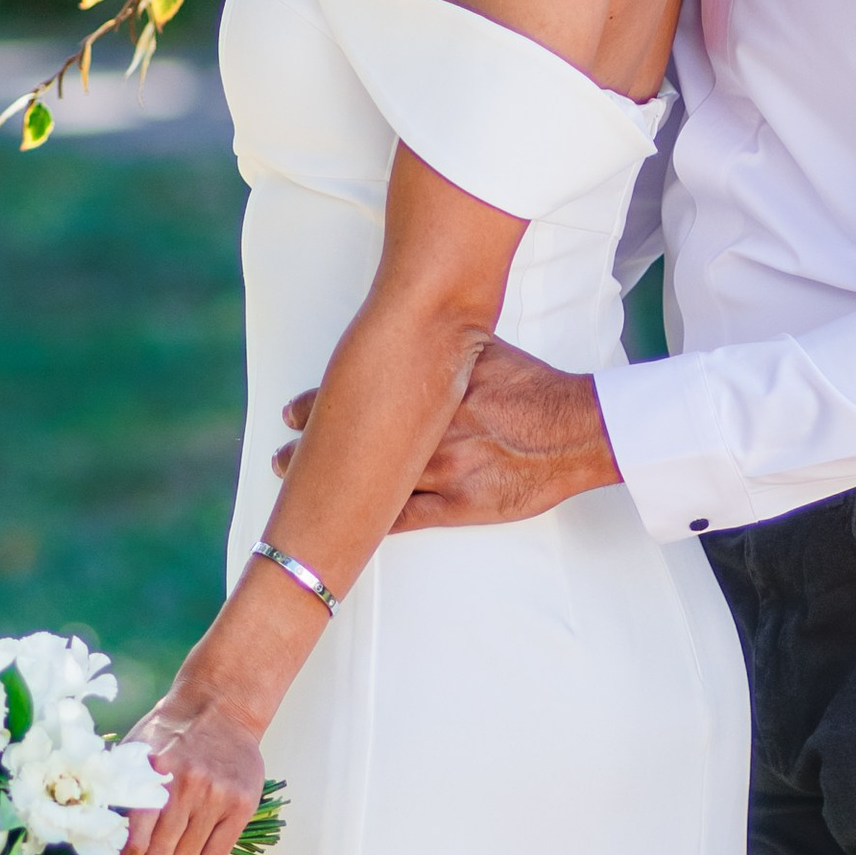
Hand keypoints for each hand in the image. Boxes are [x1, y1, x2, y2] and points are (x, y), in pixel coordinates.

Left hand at [118, 686, 268, 854]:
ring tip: (169, 851)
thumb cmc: (170, 732)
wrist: (219, 706)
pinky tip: (192, 850)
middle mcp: (187, 788)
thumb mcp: (135, 751)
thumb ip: (118, 789)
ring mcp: (217, 798)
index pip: (135, 844)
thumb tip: (95, 832)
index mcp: (153, 776)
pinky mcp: (241, 805)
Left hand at [274, 336, 620, 526]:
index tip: (291, 413)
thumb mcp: (486, 353)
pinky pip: (403, 520)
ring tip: (298, 491)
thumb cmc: (535, 388)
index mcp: (425, 393)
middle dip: (309, 452)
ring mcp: (440, 473)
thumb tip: (422, 324)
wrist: (576, 431)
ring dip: (331, 489)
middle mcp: (425, 434)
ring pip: (369, 484)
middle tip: (279, 458)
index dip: (318, 408)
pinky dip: (371, 524)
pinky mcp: (458, 507)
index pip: (355, 401)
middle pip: (352, 445)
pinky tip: (345, 529)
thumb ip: (448, 349)